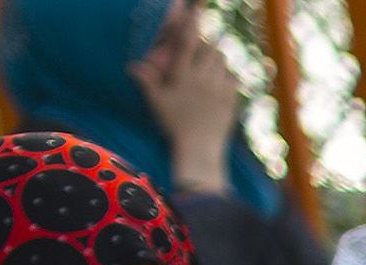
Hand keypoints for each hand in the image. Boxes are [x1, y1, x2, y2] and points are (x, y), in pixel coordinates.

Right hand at [130, 12, 244, 191]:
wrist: (200, 149)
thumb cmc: (174, 125)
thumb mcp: (157, 102)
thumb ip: (146, 81)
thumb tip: (132, 66)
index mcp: (183, 76)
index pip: (188, 43)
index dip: (190, 24)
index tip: (193, 11)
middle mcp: (204, 79)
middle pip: (210, 49)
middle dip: (205, 45)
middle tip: (198, 51)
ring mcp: (221, 89)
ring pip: (222, 61)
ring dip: (215, 59)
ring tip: (207, 67)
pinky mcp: (232, 99)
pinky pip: (234, 78)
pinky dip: (227, 75)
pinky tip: (219, 82)